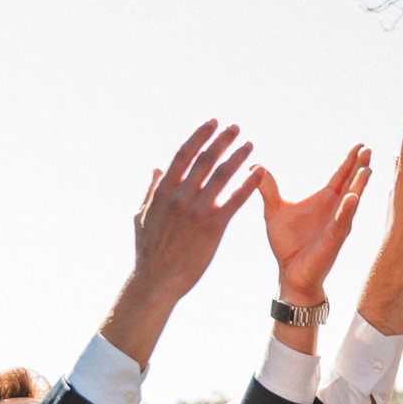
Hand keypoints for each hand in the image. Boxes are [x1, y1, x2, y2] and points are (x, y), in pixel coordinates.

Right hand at [104, 122, 259, 360]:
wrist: (155, 281)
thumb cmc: (148, 252)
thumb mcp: (143, 216)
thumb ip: (151, 191)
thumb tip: (156, 168)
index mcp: (163, 191)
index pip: (183, 154)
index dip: (199, 136)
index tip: (212, 122)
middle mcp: (180, 196)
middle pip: (205, 159)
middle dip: (222, 140)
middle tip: (236, 127)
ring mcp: (196, 210)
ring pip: (222, 175)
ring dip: (238, 156)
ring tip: (250, 144)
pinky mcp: (212, 227)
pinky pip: (235, 200)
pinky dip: (248, 184)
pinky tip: (259, 172)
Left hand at [261, 143, 369, 306]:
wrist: (290, 272)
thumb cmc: (287, 243)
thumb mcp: (274, 211)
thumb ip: (268, 190)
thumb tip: (255, 168)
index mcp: (324, 200)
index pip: (340, 176)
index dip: (349, 161)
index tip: (359, 145)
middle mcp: (335, 209)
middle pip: (350, 183)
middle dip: (359, 166)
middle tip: (368, 149)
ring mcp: (337, 224)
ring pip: (351, 201)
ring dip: (359, 185)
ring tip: (366, 169)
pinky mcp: (332, 240)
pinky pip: (341, 223)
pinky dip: (347, 210)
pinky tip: (352, 197)